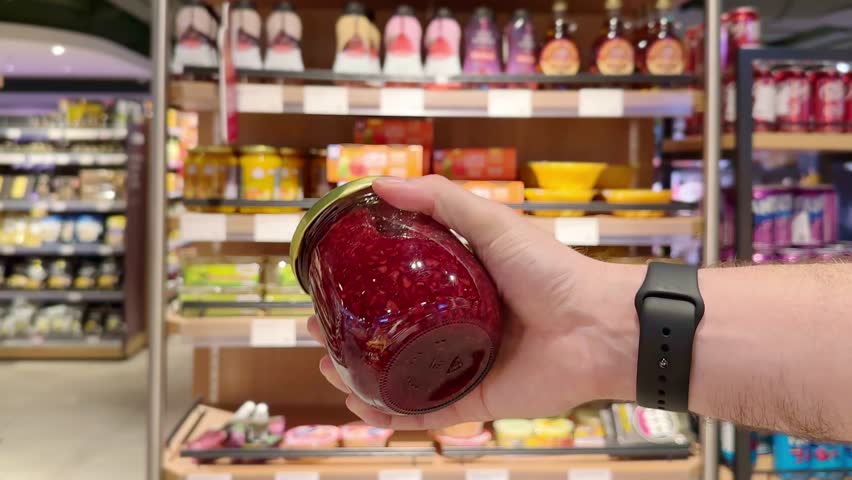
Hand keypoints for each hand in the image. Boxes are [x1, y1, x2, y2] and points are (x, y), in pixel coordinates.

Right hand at [307, 175, 640, 428]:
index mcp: (456, 287)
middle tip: (318, 325)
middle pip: (390, 334)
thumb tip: (377, 183)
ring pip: (399, 376)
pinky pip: (424, 411)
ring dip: (358, 376)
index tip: (328, 281)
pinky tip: (359, 404)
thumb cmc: (551, 269)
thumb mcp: (492, 222)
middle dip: (349, 334)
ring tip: (328, 364)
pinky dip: (389, 413)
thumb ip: (439, 199)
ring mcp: (462, 364)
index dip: (361, 287)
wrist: (598, 325)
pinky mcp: (474, 399)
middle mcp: (454, 326)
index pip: (397, 288)